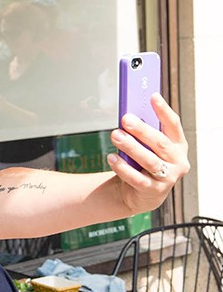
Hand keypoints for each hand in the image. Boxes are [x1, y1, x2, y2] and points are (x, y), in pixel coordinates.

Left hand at [108, 93, 188, 212]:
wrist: (142, 195)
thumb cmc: (145, 164)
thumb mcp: (148, 147)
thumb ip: (144, 134)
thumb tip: (130, 115)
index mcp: (178, 145)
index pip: (173, 124)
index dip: (163, 110)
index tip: (152, 96)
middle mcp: (177, 161)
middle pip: (160, 143)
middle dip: (142, 130)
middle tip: (126, 119)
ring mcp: (167, 178)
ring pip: (149, 160)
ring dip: (131, 147)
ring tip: (115, 135)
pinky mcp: (154, 191)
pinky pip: (136, 178)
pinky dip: (123, 168)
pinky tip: (112, 158)